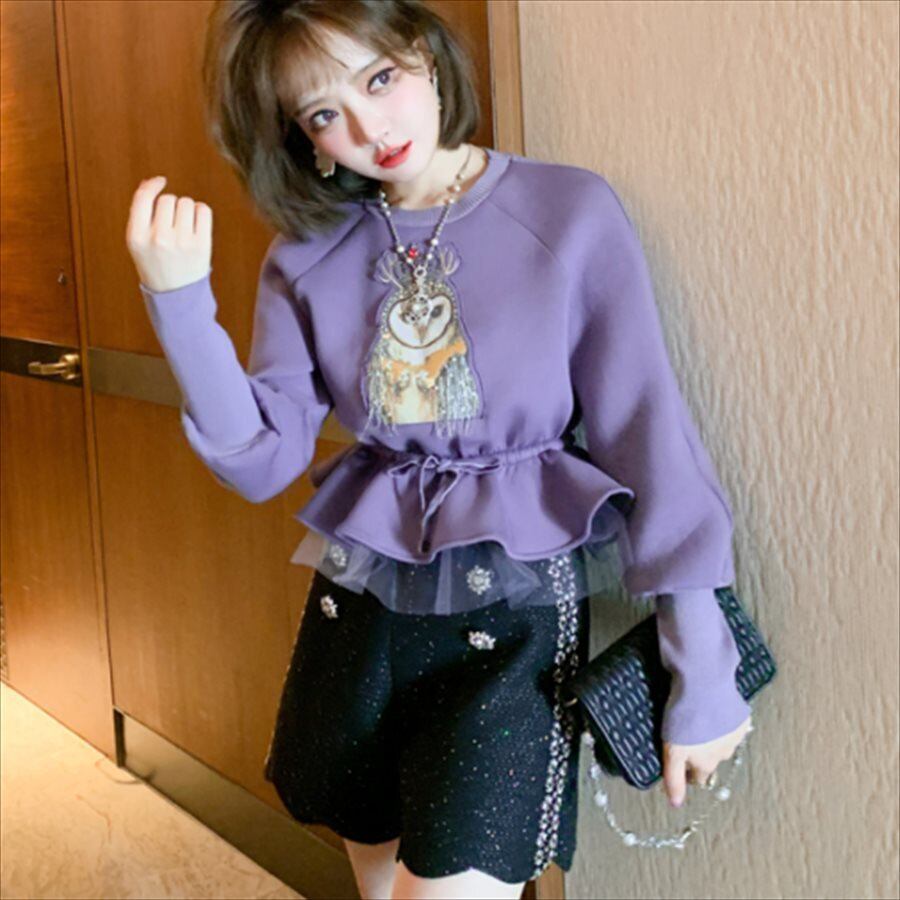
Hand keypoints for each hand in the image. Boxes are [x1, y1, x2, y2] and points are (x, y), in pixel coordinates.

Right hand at [125, 175, 212, 292]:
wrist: (176, 295)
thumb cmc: (156, 263)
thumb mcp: (138, 241)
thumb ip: (140, 212)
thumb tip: (151, 182)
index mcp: (137, 237)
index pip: (143, 198)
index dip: (153, 185)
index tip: (161, 181)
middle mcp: (158, 239)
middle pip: (168, 199)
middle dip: (170, 206)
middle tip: (171, 225)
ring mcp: (182, 242)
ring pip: (186, 202)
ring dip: (186, 210)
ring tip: (183, 228)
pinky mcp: (202, 245)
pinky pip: (203, 210)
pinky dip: (200, 213)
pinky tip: (196, 225)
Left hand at [662, 714, 751, 807]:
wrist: (704, 685)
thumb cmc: (683, 716)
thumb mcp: (672, 750)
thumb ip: (674, 779)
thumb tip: (676, 804)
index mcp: (706, 763)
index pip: (698, 778)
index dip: (688, 771)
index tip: (681, 759)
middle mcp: (724, 755)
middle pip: (711, 760)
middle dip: (701, 752)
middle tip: (689, 733)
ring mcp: (735, 737)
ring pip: (722, 743)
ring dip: (713, 735)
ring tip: (700, 718)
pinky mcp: (742, 719)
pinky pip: (733, 726)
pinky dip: (724, 721)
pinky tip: (713, 710)